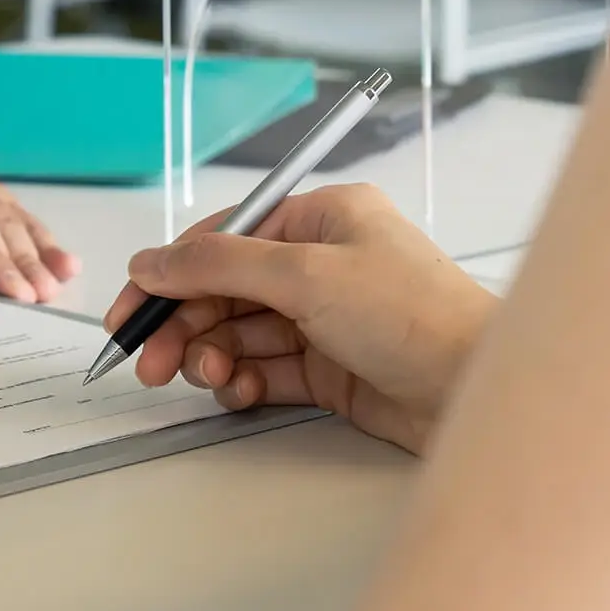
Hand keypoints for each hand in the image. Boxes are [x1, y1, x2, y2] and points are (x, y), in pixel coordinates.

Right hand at [104, 183, 494, 454]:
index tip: (131, 308)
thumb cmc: (418, 318)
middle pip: (225, 288)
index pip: (224, 238)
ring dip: (210, 353)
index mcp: (322, 219)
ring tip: (207, 374)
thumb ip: (220, 265)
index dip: (170, 272)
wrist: (478, 392)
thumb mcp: (307, 275)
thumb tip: (155, 260)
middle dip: (183, 323)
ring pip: (240, 332)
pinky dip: (243, 380)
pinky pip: (266, 369)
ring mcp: (326, 318)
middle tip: (148, 361)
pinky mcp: (332, 369)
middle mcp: (323, 263)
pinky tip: (239, 390)